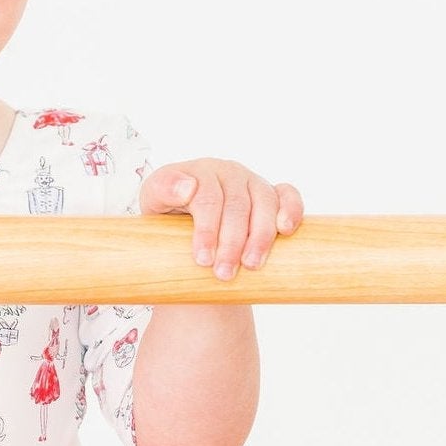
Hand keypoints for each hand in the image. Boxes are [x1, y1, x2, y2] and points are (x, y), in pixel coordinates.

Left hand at [140, 158, 304, 280]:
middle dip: (231, 242)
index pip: (206, 198)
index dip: (207, 230)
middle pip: (235, 205)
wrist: (185, 225)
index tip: (203, 260)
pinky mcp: (271, 192)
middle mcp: (226, 173)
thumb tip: (187, 187)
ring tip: (252, 265)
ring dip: (260, 235)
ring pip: (263, 203)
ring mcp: (250, 181)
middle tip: (224, 273)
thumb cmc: (168, 214)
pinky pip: (287, 195)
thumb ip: (162, 191)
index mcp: (198, 172)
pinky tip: (286, 230)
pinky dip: (291, 210)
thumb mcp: (154, 201)